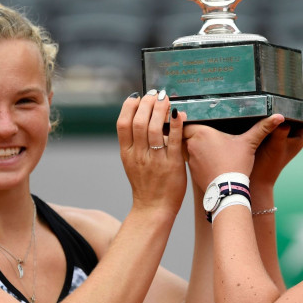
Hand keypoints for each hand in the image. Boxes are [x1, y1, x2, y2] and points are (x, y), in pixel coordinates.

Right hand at [117, 91, 187, 213]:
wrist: (153, 208)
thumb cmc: (145, 183)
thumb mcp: (132, 161)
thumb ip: (134, 141)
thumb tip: (139, 116)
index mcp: (126, 153)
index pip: (122, 123)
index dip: (129, 106)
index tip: (138, 97)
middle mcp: (139, 155)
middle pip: (139, 122)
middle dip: (147, 103)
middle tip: (155, 94)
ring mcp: (155, 160)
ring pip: (154, 129)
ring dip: (161, 110)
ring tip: (166, 99)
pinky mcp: (172, 164)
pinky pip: (174, 141)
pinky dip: (177, 124)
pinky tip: (180, 113)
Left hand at [183, 114, 284, 189]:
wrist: (229, 190)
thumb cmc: (237, 164)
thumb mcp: (249, 143)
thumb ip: (262, 128)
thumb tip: (279, 116)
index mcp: (201, 132)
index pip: (186, 122)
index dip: (188, 121)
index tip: (192, 119)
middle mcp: (191, 144)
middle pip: (184, 134)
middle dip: (190, 133)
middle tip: (198, 131)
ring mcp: (189, 159)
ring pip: (185, 148)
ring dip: (191, 146)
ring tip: (202, 144)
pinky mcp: (191, 171)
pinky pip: (189, 160)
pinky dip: (195, 159)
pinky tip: (205, 159)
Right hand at [251, 98, 302, 188]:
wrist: (255, 179)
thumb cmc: (269, 165)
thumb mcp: (276, 147)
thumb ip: (280, 131)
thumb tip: (280, 116)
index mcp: (301, 134)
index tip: (292, 90)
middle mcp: (292, 131)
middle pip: (294, 110)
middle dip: (286, 101)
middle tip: (276, 90)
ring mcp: (280, 131)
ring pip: (280, 113)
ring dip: (274, 107)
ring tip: (265, 96)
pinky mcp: (268, 132)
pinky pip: (269, 118)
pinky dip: (265, 113)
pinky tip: (257, 107)